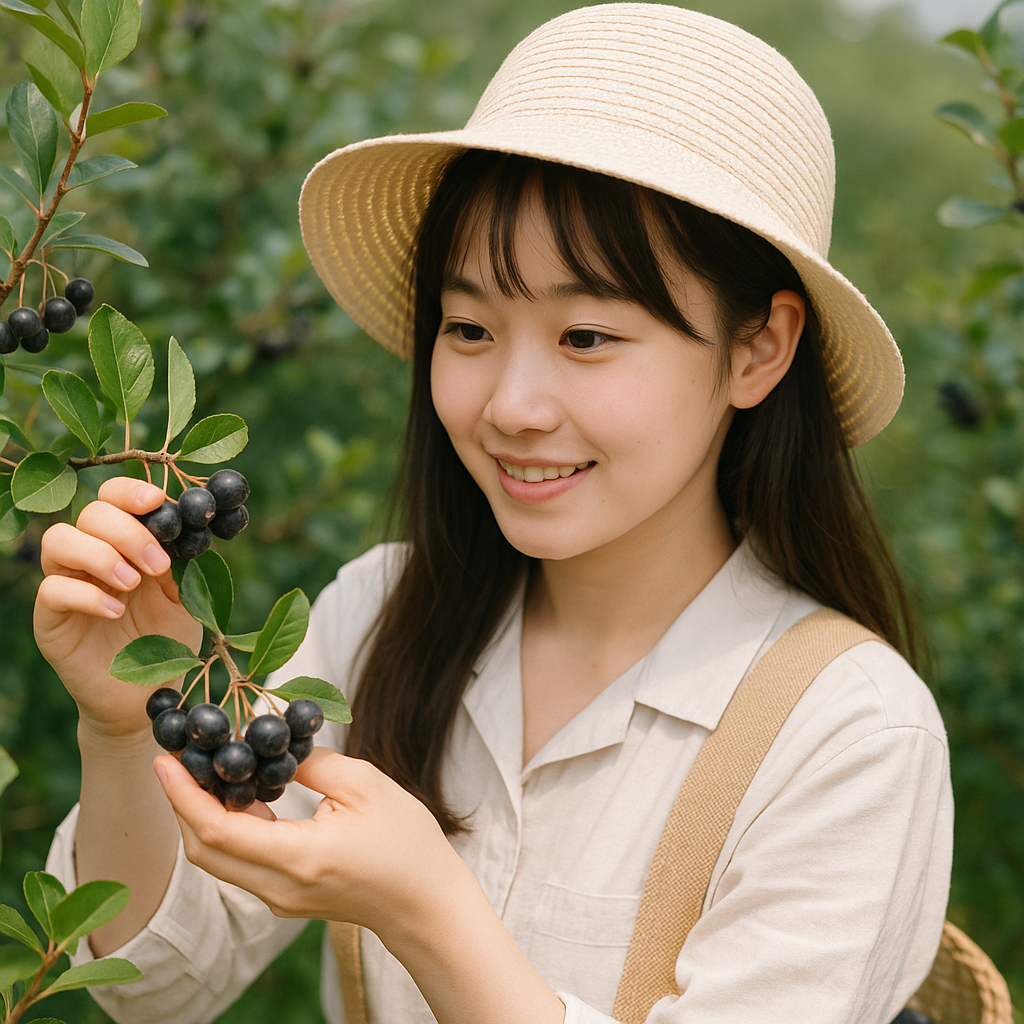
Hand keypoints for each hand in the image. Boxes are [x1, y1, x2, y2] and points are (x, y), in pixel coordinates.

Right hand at [34, 477, 202, 737]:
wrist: (147, 694)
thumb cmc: (166, 639)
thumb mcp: (185, 596)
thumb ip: (185, 561)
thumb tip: (197, 522)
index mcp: (122, 542)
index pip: (112, 497)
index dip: (130, 492)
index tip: (158, 502)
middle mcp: (89, 556)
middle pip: (90, 514)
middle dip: (127, 530)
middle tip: (157, 563)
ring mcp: (66, 585)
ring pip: (58, 540)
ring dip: (100, 554)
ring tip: (133, 583)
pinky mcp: (51, 619)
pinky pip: (52, 591)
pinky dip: (86, 594)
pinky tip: (115, 610)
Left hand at [154, 747, 466, 936]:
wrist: (423, 903)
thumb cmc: (406, 843)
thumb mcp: (366, 785)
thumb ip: (313, 764)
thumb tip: (272, 746)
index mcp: (299, 859)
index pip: (218, 830)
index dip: (183, 794)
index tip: (165, 759)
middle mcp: (279, 887)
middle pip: (205, 849)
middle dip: (182, 802)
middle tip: (177, 757)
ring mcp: (279, 898)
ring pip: (219, 858)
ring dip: (202, 814)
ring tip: (202, 768)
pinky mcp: (285, 897)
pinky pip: (241, 862)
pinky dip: (227, 827)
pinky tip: (238, 793)